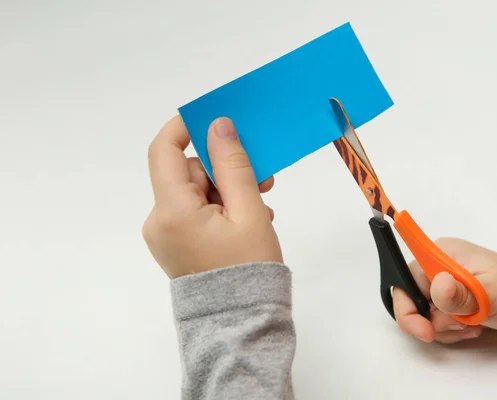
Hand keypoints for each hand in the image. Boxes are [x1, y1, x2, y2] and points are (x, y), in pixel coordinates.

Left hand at [142, 115, 281, 278]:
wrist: (240, 323)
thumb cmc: (248, 269)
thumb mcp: (248, 212)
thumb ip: (233, 165)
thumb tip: (219, 125)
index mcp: (172, 211)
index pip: (164, 150)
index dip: (185, 126)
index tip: (215, 116)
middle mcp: (159, 220)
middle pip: (188, 172)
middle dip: (225, 167)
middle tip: (262, 176)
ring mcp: (165, 234)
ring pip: (196, 191)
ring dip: (228, 189)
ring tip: (261, 204)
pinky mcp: (176, 243)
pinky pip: (195, 211)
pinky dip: (220, 207)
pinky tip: (248, 218)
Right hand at [393, 238, 496, 342]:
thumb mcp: (490, 294)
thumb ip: (460, 295)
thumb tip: (437, 287)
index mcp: (443, 253)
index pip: (406, 277)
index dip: (407, 304)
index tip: (423, 329)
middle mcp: (440, 265)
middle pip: (413, 298)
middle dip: (431, 320)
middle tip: (458, 327)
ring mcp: (448, 283)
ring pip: (426, 312)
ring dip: (445, 327)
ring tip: (472, 327)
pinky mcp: (457, 299)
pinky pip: (440, 319)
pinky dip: (452, 329)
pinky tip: (474, 328)